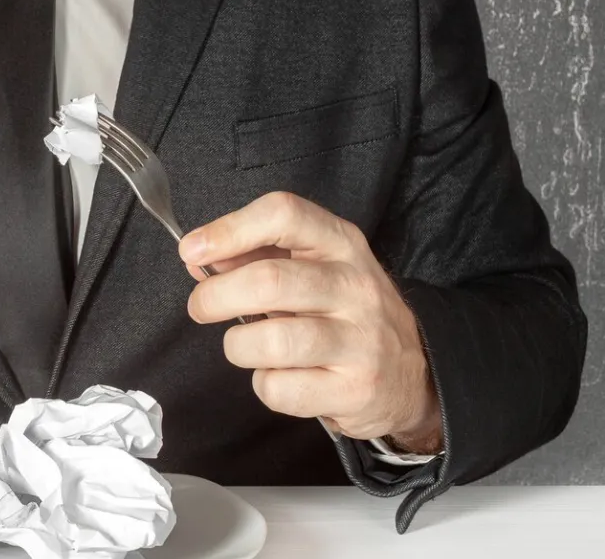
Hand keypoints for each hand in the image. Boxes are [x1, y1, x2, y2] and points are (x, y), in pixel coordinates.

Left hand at [178, 192, 441, 448]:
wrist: (411, 373)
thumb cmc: (344, 313)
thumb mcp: (314, 269)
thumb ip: (257, 256)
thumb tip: (199, 257)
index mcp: (341, 244)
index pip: (284, 215)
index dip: (229, 230)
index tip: (192, 250)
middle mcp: (355, 287)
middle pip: (268, 281)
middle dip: (215, 296)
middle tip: (201, 307)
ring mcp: (360, 341)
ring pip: (270, 341)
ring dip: (237, 346)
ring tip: (245, 346)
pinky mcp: (354, 390)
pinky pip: (280, 388)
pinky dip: (264, 385)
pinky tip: (280, 377)